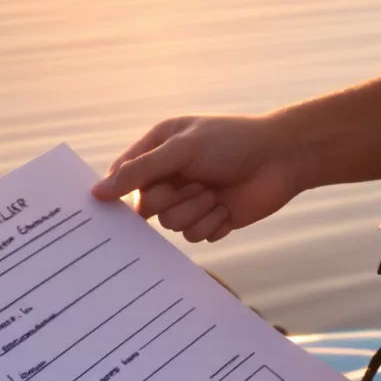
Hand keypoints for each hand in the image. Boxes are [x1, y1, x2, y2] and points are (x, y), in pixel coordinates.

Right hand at [92, 114, 303, 242]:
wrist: (282, 159)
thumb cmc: (231, 143)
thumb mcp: (182, 149)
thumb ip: (139, 171)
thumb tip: (98, 191)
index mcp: (159, 149)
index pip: (125, 176)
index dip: (121, 191)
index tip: (116, 205)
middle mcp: (171, 175)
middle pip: (146, 206)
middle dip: (172, 199)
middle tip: (196, 185)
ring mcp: (190, 198)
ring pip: (170, 225)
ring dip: (195, 211)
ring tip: (215, 193)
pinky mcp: (209, 219)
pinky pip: (194, 236)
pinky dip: (212, 223)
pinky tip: (227, 207)